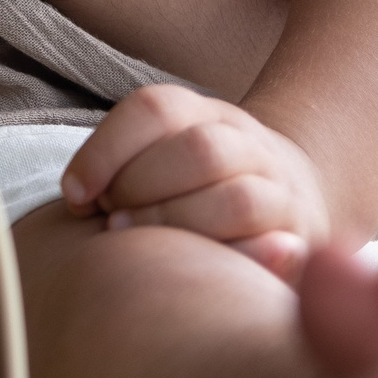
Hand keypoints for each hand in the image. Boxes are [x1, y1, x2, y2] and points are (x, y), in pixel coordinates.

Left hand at [62, 84, 331, 281]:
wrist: (290, 197)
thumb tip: (77, 198)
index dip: (105, 151)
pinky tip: (205, 268)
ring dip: (177, 225)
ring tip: (140, 243)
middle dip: (141, 188)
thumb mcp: (161, 153)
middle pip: (198, 151)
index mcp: (206, 113)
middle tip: (111, 221)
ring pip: (237, 200)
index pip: (155, 109)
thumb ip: (124, 164)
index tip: (75, 196)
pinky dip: (242, 259)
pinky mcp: (303, 243)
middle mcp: (249, 144)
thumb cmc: (195, 184)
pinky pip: (279, 251)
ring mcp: (284, 192)